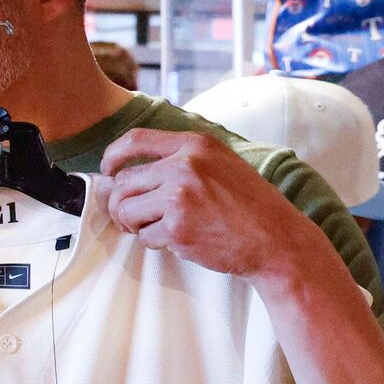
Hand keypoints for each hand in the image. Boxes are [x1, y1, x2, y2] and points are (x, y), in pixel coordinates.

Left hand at [100, 128, 308, 280]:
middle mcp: (184, 164)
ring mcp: (179, 195)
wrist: (276, 240)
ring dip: (134, 225)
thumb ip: (178, 160)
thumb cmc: (248, 206)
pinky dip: (156, 242)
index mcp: (195, 144)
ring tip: (155, 229)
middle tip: (132, 218)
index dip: (112, 157)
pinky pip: (144, 236)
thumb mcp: (219, 164)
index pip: (134, 140)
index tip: (107, 171)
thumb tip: (124, 171)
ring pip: (126, 210)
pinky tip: (180, 240)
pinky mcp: (177, 227)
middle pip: (123, 182)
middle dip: (121, 204)